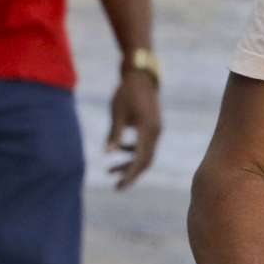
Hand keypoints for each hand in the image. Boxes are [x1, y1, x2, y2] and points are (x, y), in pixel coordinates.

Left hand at [106, 69, 161, 189]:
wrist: (141, 76)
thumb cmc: (126, 92)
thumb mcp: (118, 112)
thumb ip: (114, 134)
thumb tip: (107, 153)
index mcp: (148, 130)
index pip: (140, 159)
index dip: (130, 175)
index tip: (119, 186)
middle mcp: (155, 132)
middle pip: (146, 161)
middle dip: (131, 175)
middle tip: (116, 186)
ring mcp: (156, 130)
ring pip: (145, 154)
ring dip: (129, 164)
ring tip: (110, 171)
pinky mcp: (153, 127)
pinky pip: (145, 145)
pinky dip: (133, 152)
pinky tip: (118, 151)